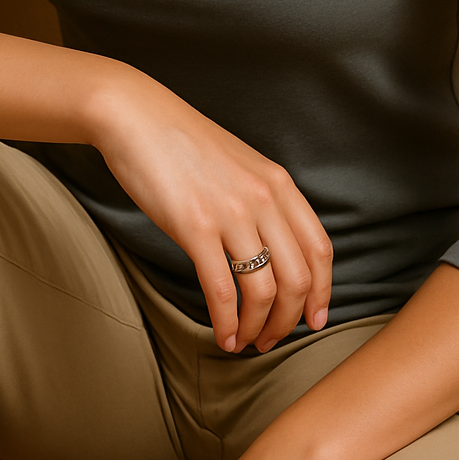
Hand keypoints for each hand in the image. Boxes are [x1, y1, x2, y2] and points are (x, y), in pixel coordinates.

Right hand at [88, 70, 332, 352]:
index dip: (322, 292)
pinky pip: (221, 290)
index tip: (314, 319)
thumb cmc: (182, 143)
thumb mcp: (241, 165)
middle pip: (297, 278)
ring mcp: (230, 213)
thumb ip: (263, 200)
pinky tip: (223, 335)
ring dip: (258, 327)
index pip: (319, 249)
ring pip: (263, 290)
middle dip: (289, 320)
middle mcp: (262, 198)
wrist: (136, 117)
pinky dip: (227, 322)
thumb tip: (274, 247)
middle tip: (273, 339)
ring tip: (247, 342)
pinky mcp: (195, 227)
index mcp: (278, 183)